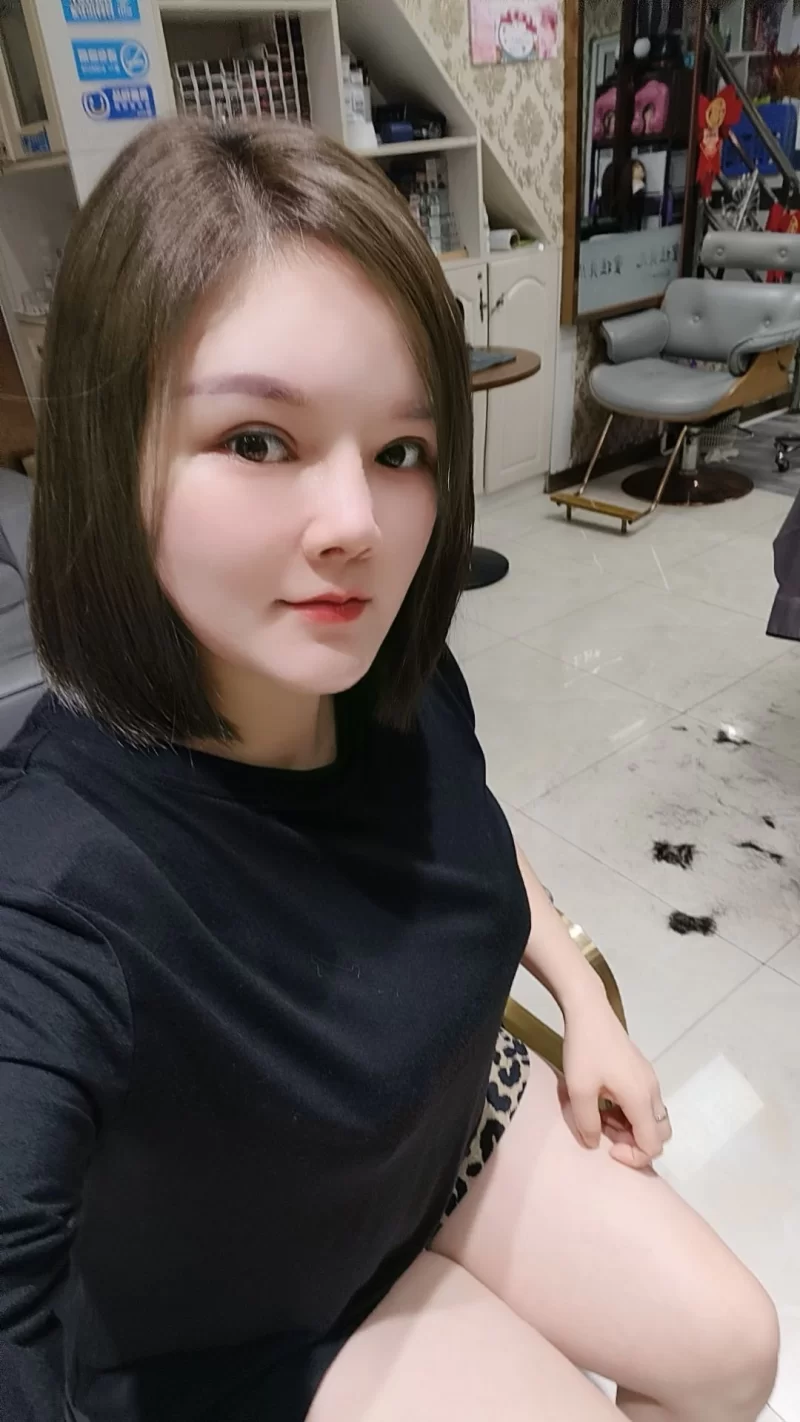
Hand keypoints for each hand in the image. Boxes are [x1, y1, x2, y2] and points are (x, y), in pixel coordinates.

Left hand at [561, 992, 671, 1168]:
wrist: (589, 1013)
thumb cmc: (584, 1051)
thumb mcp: (578, 1091)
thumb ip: (588, 1123)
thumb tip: (594, 1144)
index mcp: (641, 1098)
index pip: (653, 1145)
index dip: (633, 1157)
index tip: (608, 1148)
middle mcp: (653, 1091)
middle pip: (659, 1134)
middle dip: (635, 1143)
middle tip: (606, 1134)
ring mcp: (649, 1081)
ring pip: (652, 1120)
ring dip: (631, 1128)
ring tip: (601, 1118)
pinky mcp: (642, 1073)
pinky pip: (644, 1105)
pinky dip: (629, 1114)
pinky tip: (605, 1104)